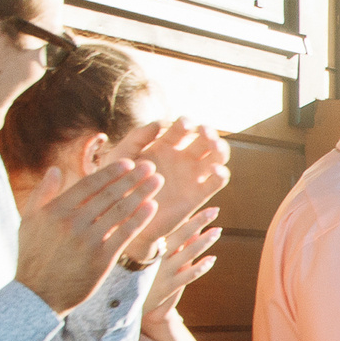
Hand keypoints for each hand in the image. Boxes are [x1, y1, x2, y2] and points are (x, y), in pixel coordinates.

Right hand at [15, 159, 160, 312]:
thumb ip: (42, 194)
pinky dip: (139, 218)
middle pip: (109, 195)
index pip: (89, 184)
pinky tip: (152, 207)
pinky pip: (125, 233)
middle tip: (150, 166)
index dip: (111, 172)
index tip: (129, 163)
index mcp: (54, 210)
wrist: (38, 294)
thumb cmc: (33, 256)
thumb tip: (55, 170)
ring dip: (141, 194)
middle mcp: (72, 223)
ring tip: (157, 182)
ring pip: (120, 211)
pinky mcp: (102, 258)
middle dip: (132, 178)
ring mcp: (88, 240)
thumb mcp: (29, 222)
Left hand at [104, 119, 230, 254]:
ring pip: (216, 157)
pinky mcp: (199, 194)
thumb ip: (137, 137)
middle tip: (204, 130)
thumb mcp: (121, 157)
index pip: (182, 128)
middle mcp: (182, 158)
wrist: (124, 218)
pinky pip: (217, 182)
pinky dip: (221, 174)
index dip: (186, 123)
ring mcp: (193, 176)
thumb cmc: (118, 185)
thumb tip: (161, 122)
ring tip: (214, 145)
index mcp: (164, 145)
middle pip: (205, 139)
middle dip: (208, 132)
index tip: (183, 124)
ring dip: (220, 148)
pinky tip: (214, 170)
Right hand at [141, 208, 220, 330]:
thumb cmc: (140, 276)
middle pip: (180, 235)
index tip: (195, 200)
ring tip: (218, 231)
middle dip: (198, 222)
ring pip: (187, 254)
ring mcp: (163, 272)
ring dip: (204, 242)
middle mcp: (156, 257)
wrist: (131, 306)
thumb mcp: (144, 256)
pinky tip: (212, 259)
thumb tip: (179, 221)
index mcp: (148, 246)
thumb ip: (161, 241)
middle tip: (214, 209)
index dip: (183, 215)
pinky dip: (201, 267)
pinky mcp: (169, 287)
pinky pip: (188, 276)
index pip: (168, 226)